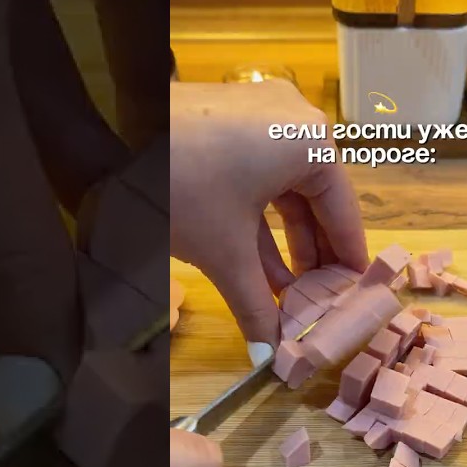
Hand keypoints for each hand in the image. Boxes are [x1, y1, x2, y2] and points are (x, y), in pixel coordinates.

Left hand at [170, 81, 369, 352]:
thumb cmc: (183, 187)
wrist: (111, 137)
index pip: (343, 211)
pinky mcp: (229, 115)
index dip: (348, 257)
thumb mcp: (225, 252)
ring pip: (285, 186)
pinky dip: (259, 213)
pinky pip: (258, 170)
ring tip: (285, 289)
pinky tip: (256, 259)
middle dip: (314, 253)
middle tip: (320, 296)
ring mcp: (260, 112)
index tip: (355, 290)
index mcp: (311, 143)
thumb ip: (255, 304)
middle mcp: (296, 119)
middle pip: (317, 197)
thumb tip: (269, 355)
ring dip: (285, 240)